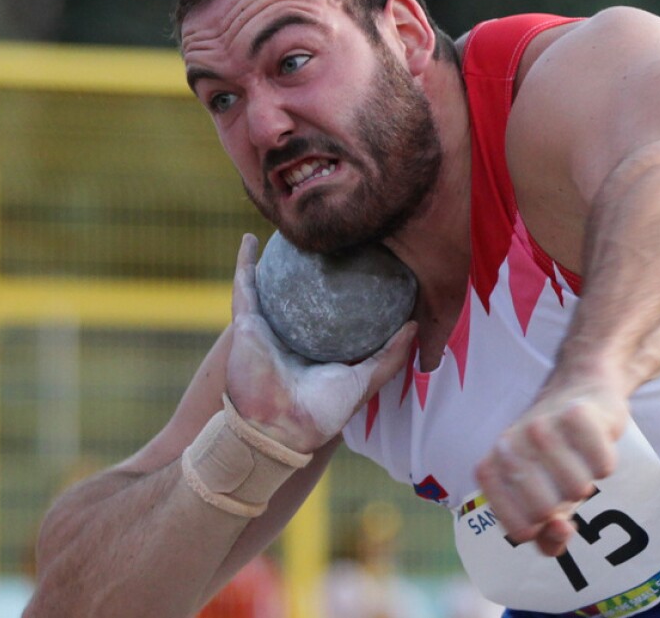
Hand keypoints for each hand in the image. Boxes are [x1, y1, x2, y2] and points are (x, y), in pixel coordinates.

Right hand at [224, 234, 415, 452]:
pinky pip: (244, 286)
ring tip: (290, 229)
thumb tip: (415, 325)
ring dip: (277, 257)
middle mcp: (291, 335)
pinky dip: (245, 262)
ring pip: (270, 283)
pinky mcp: (245, 324)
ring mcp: (266, 328)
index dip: (345, 288)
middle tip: (330, 237)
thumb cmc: (322, 413)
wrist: (280, 430)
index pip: (331, 312)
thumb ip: (390, 356)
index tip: (363, 260)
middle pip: (301, 293)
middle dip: (311, 265)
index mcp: (317, 349)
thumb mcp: (365, 381)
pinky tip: (250, 238)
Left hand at [475, 379, 628, 556]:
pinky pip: (603, 466)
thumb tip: (560, 531)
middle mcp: (508, 446)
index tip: (547, 511)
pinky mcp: (577, 414)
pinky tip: (593, 446)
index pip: (519, 530)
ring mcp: (541, 427)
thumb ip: (547, 535)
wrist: (579, 390)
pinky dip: (605, 462)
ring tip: (577, 463)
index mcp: (490, 470)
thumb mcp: (542, 499)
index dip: (542, 530)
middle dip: (564, 505)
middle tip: (562, 484)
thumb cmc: (555, 455)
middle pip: (544, 511)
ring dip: (586, 482)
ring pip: (577, 489)